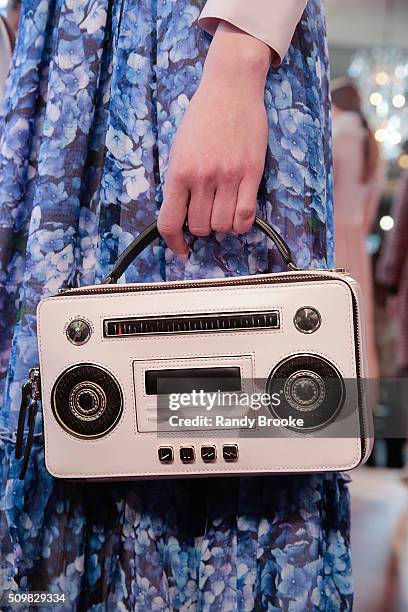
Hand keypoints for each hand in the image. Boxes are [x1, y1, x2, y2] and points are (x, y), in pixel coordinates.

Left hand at [158, 22, 271, 253]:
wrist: (230, 87)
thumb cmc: (202, 116)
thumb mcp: (179, 148)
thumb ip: (179, 182)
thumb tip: (181, 213)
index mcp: (178, 172)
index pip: (169, 222)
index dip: (174, 242)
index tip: (181, 248)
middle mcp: (202, 177)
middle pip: (199, 227)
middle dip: (201, 228)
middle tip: (206, 214)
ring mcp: (228, 176)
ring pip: (222, 225)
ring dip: (222, 225)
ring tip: (223, 210)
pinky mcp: (251, 173)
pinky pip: (246, 215)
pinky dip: (241, 223)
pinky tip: (239, 215)